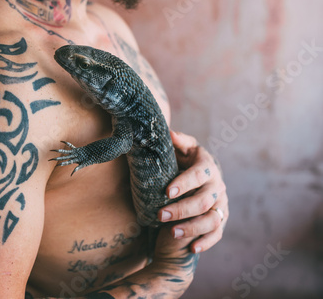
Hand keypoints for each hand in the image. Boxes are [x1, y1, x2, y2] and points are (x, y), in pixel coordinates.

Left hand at [157, 130, 228, 253]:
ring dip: (192, 228)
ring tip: (172, 233)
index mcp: (207, 166)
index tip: (167, 191)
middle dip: (182, 209)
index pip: (198, 175)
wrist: (197, 177)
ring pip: (212, 220)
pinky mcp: (221, 220)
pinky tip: (192, 248)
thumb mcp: (182, 149)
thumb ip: (178, 142)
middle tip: (160, 215)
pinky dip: (206, 242)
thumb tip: (169, 133)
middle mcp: (217, 186)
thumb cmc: (183, 161)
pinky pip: (217, 233)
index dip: (184, 183)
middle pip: (203, 201)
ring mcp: (221, 204)